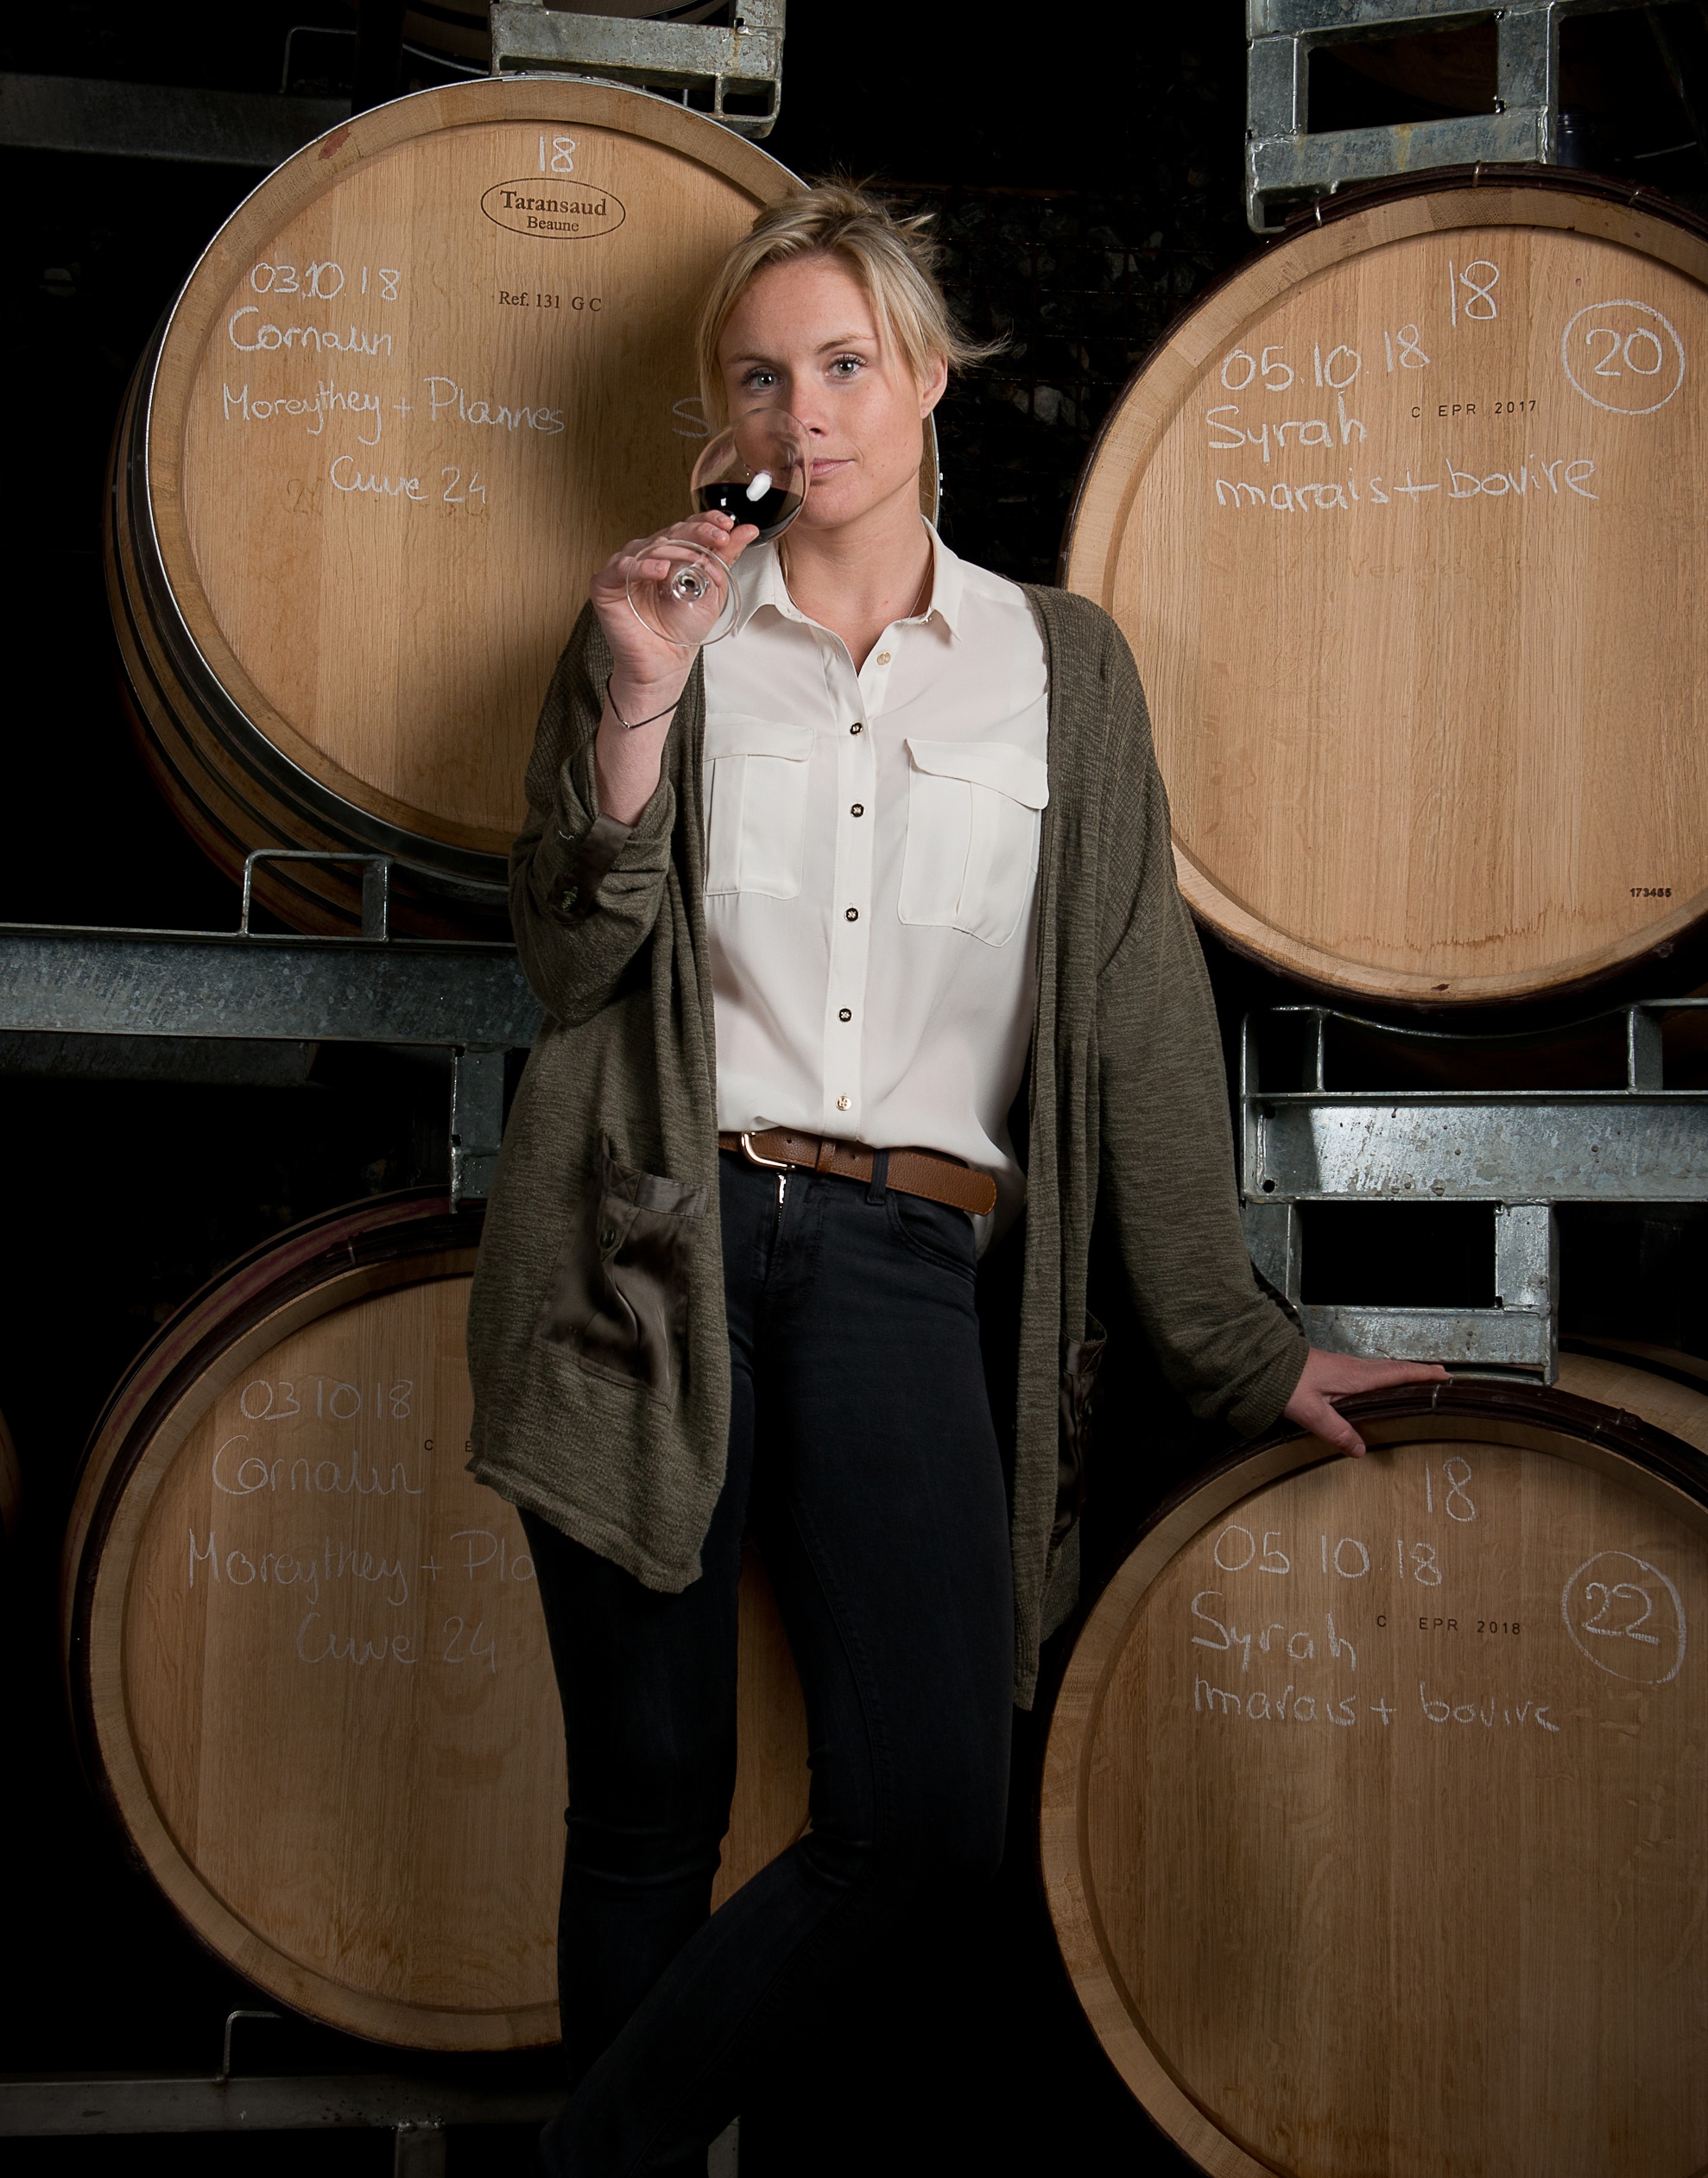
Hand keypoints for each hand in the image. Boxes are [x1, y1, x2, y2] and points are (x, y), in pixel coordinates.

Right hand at [589, 510, 757, 696]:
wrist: (666, 664)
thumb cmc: (681, 630)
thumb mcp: (712, 590)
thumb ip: (725, 558)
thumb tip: (745, 531)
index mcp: (669, 555)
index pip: (685, 528)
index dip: (704, 522)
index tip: (726, 525)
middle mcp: (646, 557)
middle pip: (669, 534)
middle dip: (696, 533)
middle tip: (717, 538)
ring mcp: (625, 568)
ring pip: (648, 547)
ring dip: (675, 549)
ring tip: (695, 559)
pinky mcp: (606, 585)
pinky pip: (622, 568)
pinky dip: (642, 566)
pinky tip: (661, 570)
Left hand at [1283, 1347, 1450, 1458]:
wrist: (1261, 1362)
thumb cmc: (1283, 1381)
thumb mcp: (1312, 1412)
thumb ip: (1337, 1432)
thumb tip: (1361, 1450)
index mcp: (1354, 1376)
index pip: (1397, 1373)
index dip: (1422, 1375)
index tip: (1444, 1375)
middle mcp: (1352, 1368)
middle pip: (1394, 1368)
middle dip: (1419, 1372)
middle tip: (1440, 1376)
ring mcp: (1342, 1366)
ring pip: (1380, 1368)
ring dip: (1402, 1372)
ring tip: (1417, 1380)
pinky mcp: (1332, 1369)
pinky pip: (1367, 1371)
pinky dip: (1383, 1374)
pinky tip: (1378, 1384)